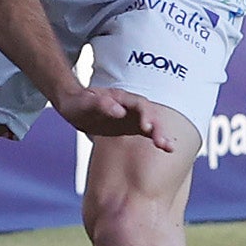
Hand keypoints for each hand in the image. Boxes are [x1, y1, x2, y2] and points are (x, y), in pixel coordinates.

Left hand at [53, 84, 175, 151]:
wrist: (75, 107)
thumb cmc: (78, 103)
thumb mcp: (84, 103)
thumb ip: (99, 104)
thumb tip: (119, 110)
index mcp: (120, 97)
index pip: (138, 104)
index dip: (144, 115)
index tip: (146, 128)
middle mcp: (130, 105)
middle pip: (149, 113)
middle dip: (157, 127)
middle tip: (161, 142)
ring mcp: (134, 115)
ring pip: (152, 123)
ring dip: (161, 134)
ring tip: (169, 148)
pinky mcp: (133, 126)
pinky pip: (149, 132)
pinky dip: (158, 139)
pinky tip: (168, 149)